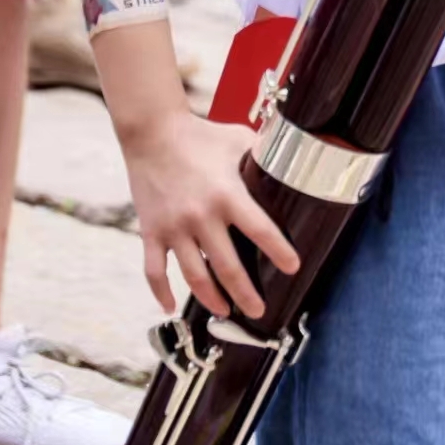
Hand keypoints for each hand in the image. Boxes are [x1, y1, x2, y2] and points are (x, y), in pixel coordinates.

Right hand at [123, 109, 298, 319]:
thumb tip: (293, 157)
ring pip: (194, 275)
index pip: (260, 229)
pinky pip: (154, 271)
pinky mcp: (151, 231)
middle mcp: (201, 215)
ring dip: (212, 298)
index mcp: (227, 193)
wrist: (152, 132)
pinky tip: (170, 308)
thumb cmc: (201, 135)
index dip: (279, 251)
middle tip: (259, 312)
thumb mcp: (237, 139)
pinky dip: (161, 292)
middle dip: (246, 293)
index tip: (293, 268)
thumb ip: (262, 154)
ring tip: (225, 312)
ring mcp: (174, 227)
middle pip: (227, 266)